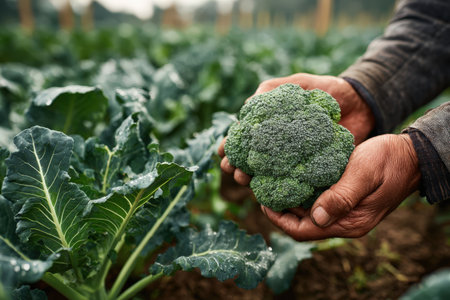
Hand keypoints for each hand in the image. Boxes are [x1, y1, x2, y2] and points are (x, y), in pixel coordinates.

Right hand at [218, 73, 375, 185]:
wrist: (361, 104)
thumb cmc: (325, 91)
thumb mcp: (296, 84)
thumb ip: (271, 90)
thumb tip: (245, 107)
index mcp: (269, 125)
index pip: (243, 139)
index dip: (230, 147)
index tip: (223, 154)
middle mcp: (277, 145)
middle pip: (250, 160)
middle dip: (237, 166)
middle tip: (235, 171)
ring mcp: (292, 160)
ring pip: (266, 174)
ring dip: (252, 179)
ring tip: (246, 181)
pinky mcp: (310, 171)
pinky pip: (292, 182)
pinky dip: (279, 188)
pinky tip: (269, 192)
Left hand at [262, 134, 420, 240]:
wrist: (410, 155)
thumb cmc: (388, 161)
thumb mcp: (364, 174)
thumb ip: (341, 196)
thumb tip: (315, 217)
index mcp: (348, 222)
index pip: (303, 231)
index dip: (279, 219)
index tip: (263, 201)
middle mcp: (344, 221)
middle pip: (301, 223)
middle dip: (280, 208)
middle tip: (264, 188)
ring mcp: (344, 211)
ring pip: (307, 212)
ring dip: (290, 199)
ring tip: (273, 181)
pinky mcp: (343, 199)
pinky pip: (316, 200)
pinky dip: (302, 191)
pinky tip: (292, 176)